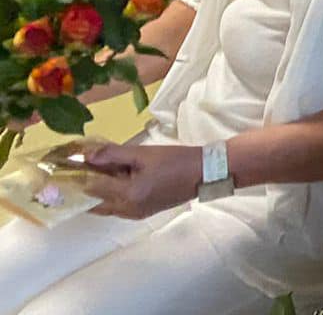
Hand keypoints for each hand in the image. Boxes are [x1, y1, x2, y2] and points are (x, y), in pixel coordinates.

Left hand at [84, 141, 202, 219]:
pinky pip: (117, 207)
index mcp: (128, 194)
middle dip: (86, 187)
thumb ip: (114, 154)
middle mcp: (127, 210)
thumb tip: (88, 155)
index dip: (80, 175)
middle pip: (95, 202)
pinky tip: (116, 180)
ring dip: (98, 192)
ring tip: (99, 172)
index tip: (72, 164)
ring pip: (105, 206)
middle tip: (82, 169)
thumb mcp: (145, 153)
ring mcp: (134, 214)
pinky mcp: (141, 213)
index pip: (93, 188)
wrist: (204, 173)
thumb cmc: (176, 160)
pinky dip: (111, 195)